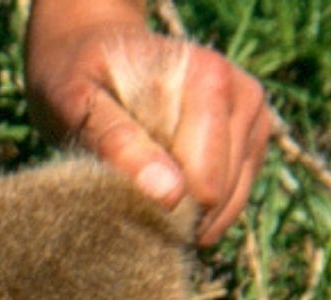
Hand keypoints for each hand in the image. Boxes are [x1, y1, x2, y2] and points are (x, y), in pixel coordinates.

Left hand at [25, 0, 269, 244]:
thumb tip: (170, 195)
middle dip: (169, 212)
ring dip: (183, 215)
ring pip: (229, 205)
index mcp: (208, 80)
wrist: (96, 53)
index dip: (158, 210)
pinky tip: (160, 194)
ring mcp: (254, 119)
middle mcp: (244, 96)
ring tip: (139, 190)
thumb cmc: (79, 78)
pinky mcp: (251, 141)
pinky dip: (196, 213)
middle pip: (219, 196)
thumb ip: (117, 143)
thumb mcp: (76, 105)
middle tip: (122, 192)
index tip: (116, 197)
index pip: (204, 182)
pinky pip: (232, 201)